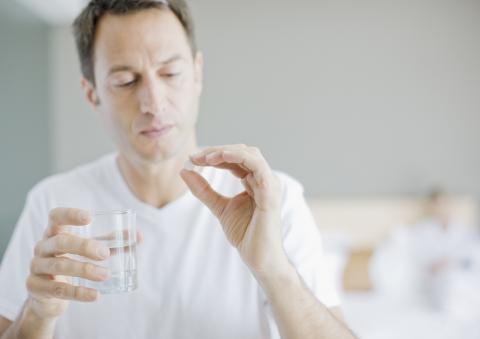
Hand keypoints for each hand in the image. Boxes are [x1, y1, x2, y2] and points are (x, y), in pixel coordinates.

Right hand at [26, 208, 110, 319]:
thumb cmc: (72, 261)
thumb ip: (112, 241)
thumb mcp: (90, 249)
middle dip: (84, 246)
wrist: (49, 295)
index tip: (89, 217)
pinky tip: (96, 295)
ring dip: (85, 270)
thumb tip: (139, 236)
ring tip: (106, 275)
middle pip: (60, 242)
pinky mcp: (36, 288)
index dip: (70, 215)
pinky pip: (58, 290)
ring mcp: (36, 267)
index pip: (56, 217)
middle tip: (105, 253)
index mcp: (54, 232)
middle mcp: (42, 247)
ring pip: (59, 266)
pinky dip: (79, 293)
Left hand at [180, 144, 289, 276]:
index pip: (235, 159)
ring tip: (206, 157)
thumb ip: (203, 190)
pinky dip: (240, 157)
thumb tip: (184, 170)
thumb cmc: (245, 234)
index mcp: (255, 181)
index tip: (193, 158)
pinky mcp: (270, 193)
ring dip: (227, 151)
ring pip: (250, 154)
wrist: (259, 258)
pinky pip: (257, 166)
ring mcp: (269, 184)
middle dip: (217, 151)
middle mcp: (264, 179)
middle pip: (242, 152)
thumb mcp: (219, 207)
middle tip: (195, 156)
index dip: (214, 155)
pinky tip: (222, 157)